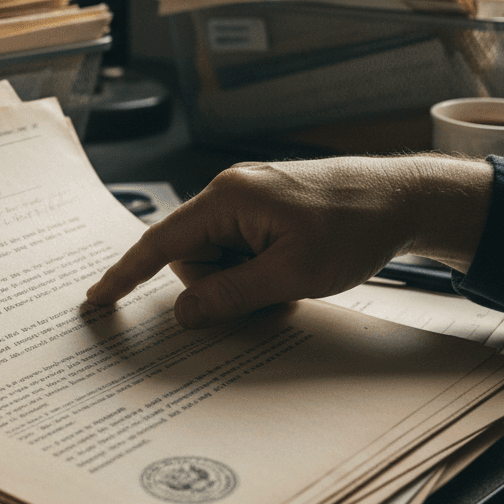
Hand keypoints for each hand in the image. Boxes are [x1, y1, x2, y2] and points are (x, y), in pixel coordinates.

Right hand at [86, 156, 492, 327]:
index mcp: (228, 198)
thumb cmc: (356, 225)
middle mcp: (232, 191)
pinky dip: (260, 270)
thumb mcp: (292, 274)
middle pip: (193, 258)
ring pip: (220, 259)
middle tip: (270, 291)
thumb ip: (231, 295)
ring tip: (292, 277)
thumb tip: (183, 313)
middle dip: (220, 286)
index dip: (125, 274)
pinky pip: (243, 250)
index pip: (160, 242)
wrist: (406, 198)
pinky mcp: (268, 209)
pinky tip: (294, 269)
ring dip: (246, 280)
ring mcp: (250, 199)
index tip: (97, 299)